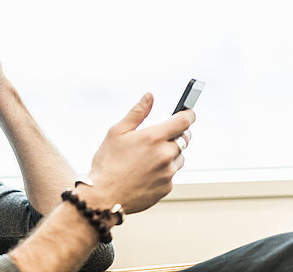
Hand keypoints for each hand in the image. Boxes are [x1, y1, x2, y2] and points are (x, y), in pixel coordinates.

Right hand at [79, 93, 194, 213]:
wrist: (103, 197)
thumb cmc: (107, 162)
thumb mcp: (117, 132)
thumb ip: (137, 112)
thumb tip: (149, 96)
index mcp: (154, 137)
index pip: (184, 121)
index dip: (188, 114)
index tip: (189, 112)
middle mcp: (165, 154)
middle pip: (184, 139)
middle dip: (177, 134)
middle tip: (161, 136)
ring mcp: (168, 173)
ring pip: (179, 157)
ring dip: (171, 153)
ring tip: (148, 157)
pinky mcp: (167, 188)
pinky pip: (171, 174)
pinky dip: (163, 170)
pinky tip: (145, 172)